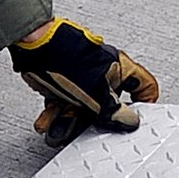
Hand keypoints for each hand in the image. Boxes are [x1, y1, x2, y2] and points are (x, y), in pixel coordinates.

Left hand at [9, 19, 159, 144]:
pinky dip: (54, 117)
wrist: (33, 45)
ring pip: (82, 109)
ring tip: (58, 131)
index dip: (144, 105)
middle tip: (90, 132)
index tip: (135, 122)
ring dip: (69, 122)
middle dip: (96, 122)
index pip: (145, 86)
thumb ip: (114, 112)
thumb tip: (130, 121)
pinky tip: (46, 123)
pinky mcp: (62, 84)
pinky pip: (63, 106)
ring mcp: (82, 79)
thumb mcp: (97, 93)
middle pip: (109, 105)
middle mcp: (103, 73)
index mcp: (120, 69)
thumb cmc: (66, 56)